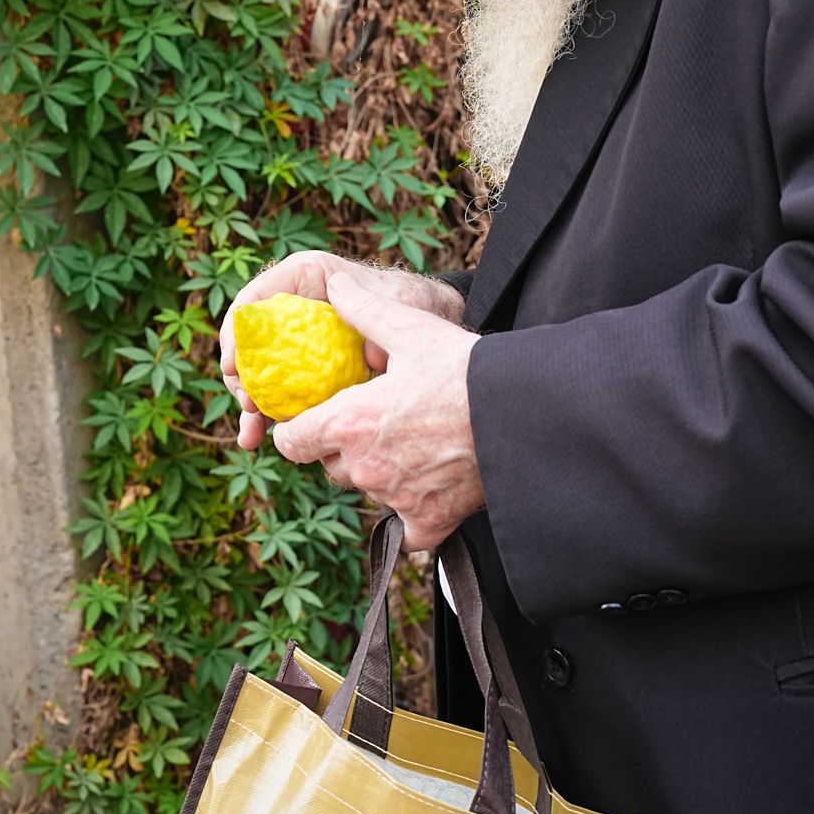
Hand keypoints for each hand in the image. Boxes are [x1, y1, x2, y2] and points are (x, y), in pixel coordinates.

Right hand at [221, 250, 465, 450]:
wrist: (424, 322)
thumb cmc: (408, 303)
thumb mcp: (399, 304)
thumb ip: (379, 320)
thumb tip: (367, 354)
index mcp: (302, 277)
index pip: (254, 300)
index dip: (235, 332)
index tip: (233, 365)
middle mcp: (290, 306)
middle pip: (247, 341)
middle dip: (239, 377)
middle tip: (248, 406)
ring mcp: (292, 340)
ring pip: (258, 372)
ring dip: (249, 405)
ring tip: (251, 436)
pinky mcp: (300, 368)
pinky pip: (277, 392)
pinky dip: (268, 416)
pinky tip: (260, 440)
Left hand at [270, 268, 484, 551]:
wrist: (520, 412)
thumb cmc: (464, 368)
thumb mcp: (411, 329)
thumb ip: (363, 310)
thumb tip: (334, 285)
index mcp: (350, 422)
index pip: (292, 442)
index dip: (299, 430)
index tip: (314, 420)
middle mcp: (365, 467)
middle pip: (332, 467)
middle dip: (344, 449)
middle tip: (376, 424)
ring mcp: (396, 498)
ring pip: (369, 492)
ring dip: (379, 475)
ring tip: (411, 445)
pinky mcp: (429, 522)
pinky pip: (405, 527)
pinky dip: (412, 511)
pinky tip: (429, 486)